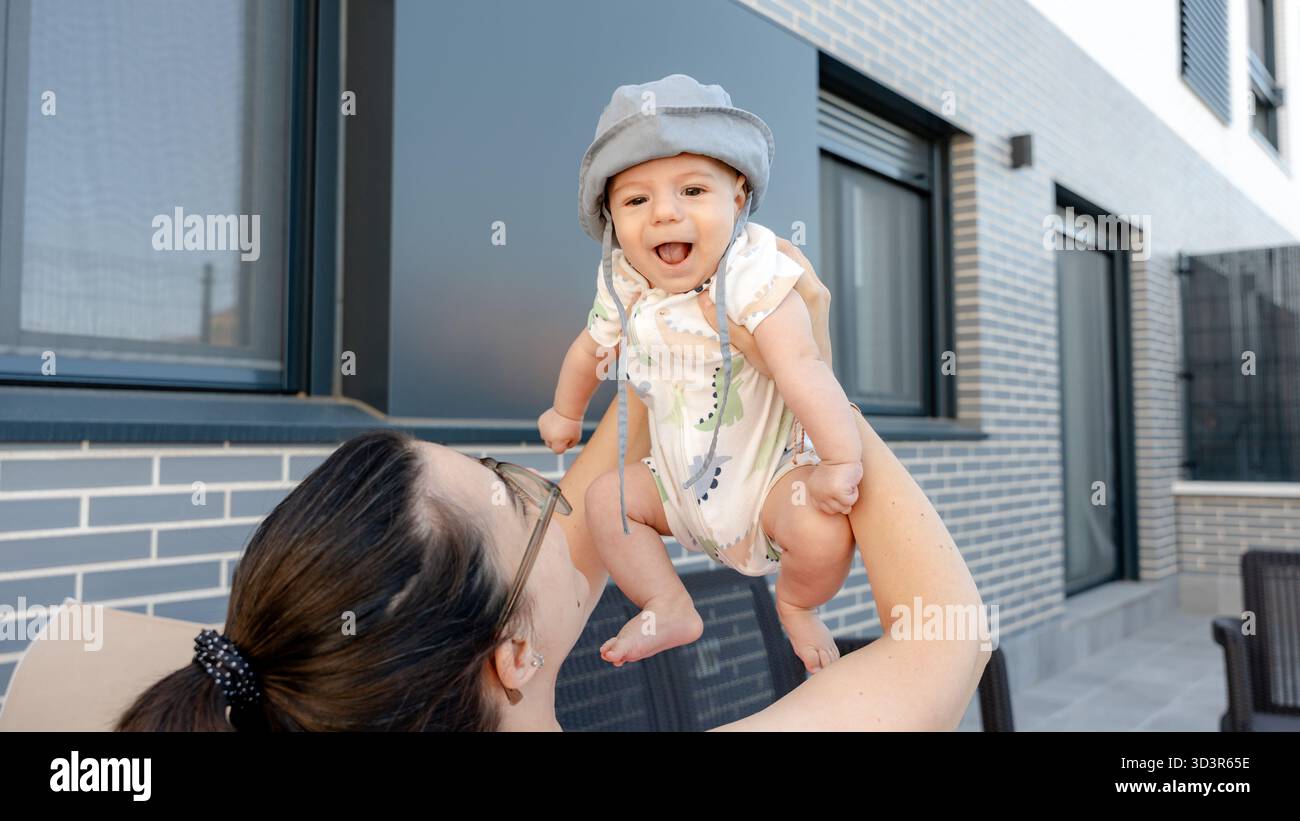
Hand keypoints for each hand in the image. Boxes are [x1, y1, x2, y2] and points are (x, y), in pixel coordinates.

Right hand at [538, 407, 581, 453]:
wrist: (568, 408)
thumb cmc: (573, 424)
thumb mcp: (576, 438)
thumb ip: (569, 445)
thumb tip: (561, 448)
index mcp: (557, 443)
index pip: (558, 451)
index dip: (564, 445)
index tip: (568, 438)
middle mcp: (547, 438)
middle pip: (550, 445)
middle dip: (556, 441)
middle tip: (564, 432)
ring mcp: (543, 430)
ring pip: (545, 437)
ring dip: (551, 434)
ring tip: (560, 426)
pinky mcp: (540, 423)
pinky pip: (543, 429)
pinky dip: (548, 426)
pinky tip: (555, 421)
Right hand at [695, 237, 832, 377]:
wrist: (812, 380)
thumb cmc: (783, 366)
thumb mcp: (751, 346)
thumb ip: (726, 322)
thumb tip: (703, 299)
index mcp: (801, 293)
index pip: (779, 253)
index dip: (757, 242)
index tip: (738, 238)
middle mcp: (814, 287)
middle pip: (789, 251)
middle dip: (765, 243)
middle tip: (741, 242)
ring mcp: (820, 292)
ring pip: (797, 260)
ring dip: (775, 253)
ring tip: (751, 254)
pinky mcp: (820, 299)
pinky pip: (802, 272)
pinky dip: (784, 265)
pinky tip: (766, 272)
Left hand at [806, 461, 862, 514]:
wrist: (841, 453)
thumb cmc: (839, 466)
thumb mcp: (831, 481)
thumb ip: (835, 498)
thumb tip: (846, 511)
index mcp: (813, 490)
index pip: (823, 508)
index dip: (833, 502)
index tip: (838, 490)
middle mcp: (817, 493)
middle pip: (832, 510)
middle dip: (841, 501)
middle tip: (844, 486)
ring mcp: (826, 493)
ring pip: (842, 507)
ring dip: (849, 496)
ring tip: (846, 483)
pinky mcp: (837, 492)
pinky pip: (849, 501)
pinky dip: (854, 493)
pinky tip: (850, 482)